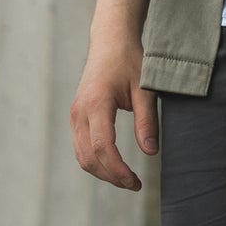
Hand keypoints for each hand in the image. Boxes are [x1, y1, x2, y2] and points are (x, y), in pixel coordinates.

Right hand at [71, 0, 156, 189]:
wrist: (110, 41)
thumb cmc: (130, 61)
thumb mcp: (145, 89)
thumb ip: (147, 121)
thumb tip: (150, 153)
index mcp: (97, 103)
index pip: (102, 147)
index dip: (118, 170)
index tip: (135, 182)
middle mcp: (80, 111)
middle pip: (88, 157)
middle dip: (111, 176)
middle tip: (135, 185)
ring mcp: (75, 114)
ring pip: (81, 155)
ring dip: (102, 171)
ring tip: (126, 179)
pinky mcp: (76, 116)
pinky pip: (80, 147)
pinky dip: (95, 161)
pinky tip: (114, 165)